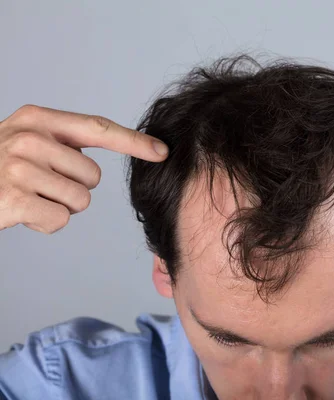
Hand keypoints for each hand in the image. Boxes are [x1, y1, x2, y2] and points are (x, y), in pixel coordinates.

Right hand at [0, 105, 168, 233]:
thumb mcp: (27, 141)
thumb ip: (65, 142)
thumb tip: (113, 146)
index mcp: (36, 119)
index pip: (97, 128)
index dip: (133, 142)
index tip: (162, 151)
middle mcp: (27, 137)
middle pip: (92, 177)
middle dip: (74, 188)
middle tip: (39, 184)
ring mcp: (17, 168)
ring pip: (80, 201)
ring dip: (60, 206)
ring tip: (29, 196)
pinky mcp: (12, 199)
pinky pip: (60, 220)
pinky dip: (46, 224)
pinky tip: (22, 213)